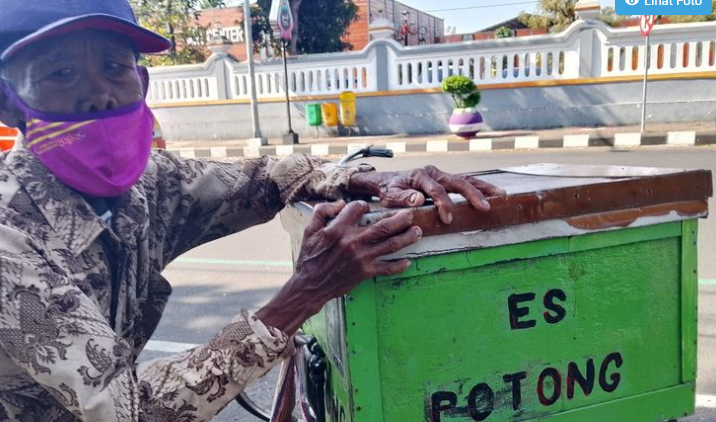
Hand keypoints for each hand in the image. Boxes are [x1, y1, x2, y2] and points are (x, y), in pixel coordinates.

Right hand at [256, 200, 421, 334]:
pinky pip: (386, 268)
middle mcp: (353, 242)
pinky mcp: (365, 272)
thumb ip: (322, 212)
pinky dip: (399, 266)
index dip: (363, 205)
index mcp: (338, 229)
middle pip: (383, 226)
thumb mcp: (309, 230)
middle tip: (410, 214)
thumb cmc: (309, 257)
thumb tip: (340, 203)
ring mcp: (361, 258)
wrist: (310, 285)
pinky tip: (408, 261)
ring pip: (390, 245)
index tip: (367, 207)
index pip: (357, 208)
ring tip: (417, 232)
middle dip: (400, 219)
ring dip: (406, 238)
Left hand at [350, 166, 505, 223]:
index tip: (448, 219)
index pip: (436, 190)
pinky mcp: (445, 179)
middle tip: (484, 206)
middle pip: (457, 181)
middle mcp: (434, 172)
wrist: (386, 181)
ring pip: (465, 179)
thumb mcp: (390, 196)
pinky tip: (491, 193)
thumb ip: (403, 198)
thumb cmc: (388, 190)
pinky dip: (478, 187)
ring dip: (482, 187)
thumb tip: (418, 200)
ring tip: (499, 194)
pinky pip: (464, 182)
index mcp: (420, 176)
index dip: (444, 204)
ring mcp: (441, 174)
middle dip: (472, 194)